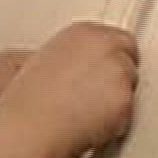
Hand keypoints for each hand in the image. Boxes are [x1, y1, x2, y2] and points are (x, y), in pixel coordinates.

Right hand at [0, 22, 138, 157]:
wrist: (29, 125)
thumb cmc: (27, 100)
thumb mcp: (40, 59)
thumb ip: (67, 55)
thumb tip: (74, 64)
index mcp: (84, 32)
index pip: (116, 38)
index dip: (108, 58)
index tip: (99, 72)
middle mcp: (105, 45)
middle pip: (129, 58)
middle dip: (117, 76)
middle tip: (96, 95)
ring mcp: (119, 72)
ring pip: (130, 86)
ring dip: (116, 99)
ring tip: (86, 112)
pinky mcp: (125, 101)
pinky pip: (128, 113)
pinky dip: (115, 122)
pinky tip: (91, 125)